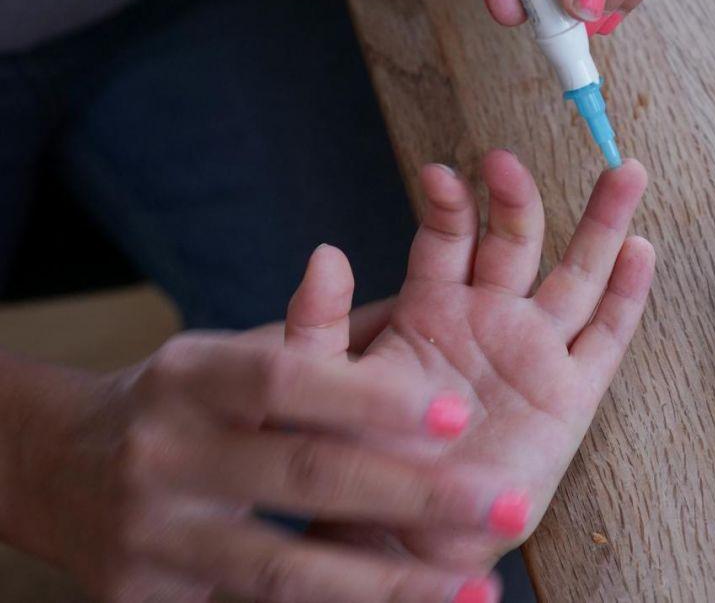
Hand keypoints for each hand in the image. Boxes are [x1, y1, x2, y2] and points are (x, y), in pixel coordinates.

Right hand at [4, 317, 518, 600]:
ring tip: (478, 590)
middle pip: (303, 476)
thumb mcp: (231, 354)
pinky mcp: (147, 600)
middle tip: (510, 501)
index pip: (289, 377)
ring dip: (392, 586)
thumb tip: (430, 289)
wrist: (56, 470)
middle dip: (416, 494)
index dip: (373, 396)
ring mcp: (153, 535)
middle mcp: (166, 451)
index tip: (459, 413)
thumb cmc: (188, 403)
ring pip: (286, 570)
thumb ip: (325, 337)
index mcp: (193, 374)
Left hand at [285, 150, 654, 570]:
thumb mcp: (323, 384)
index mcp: (433, 310)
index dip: (449, 203)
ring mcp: (535, 352)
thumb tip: (324, 251)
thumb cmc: (359, 461)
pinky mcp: (570, 394)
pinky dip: (627, 293)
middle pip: (518, 239)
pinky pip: (606, 336)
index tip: (439, 174)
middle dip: (517, 197)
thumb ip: (319, 319)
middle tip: (508, 163)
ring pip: (578, 273)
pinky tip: (640, 250)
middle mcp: (490, 319)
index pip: (449, 238)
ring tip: (621, 172)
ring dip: (602, 223)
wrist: (402, 533)